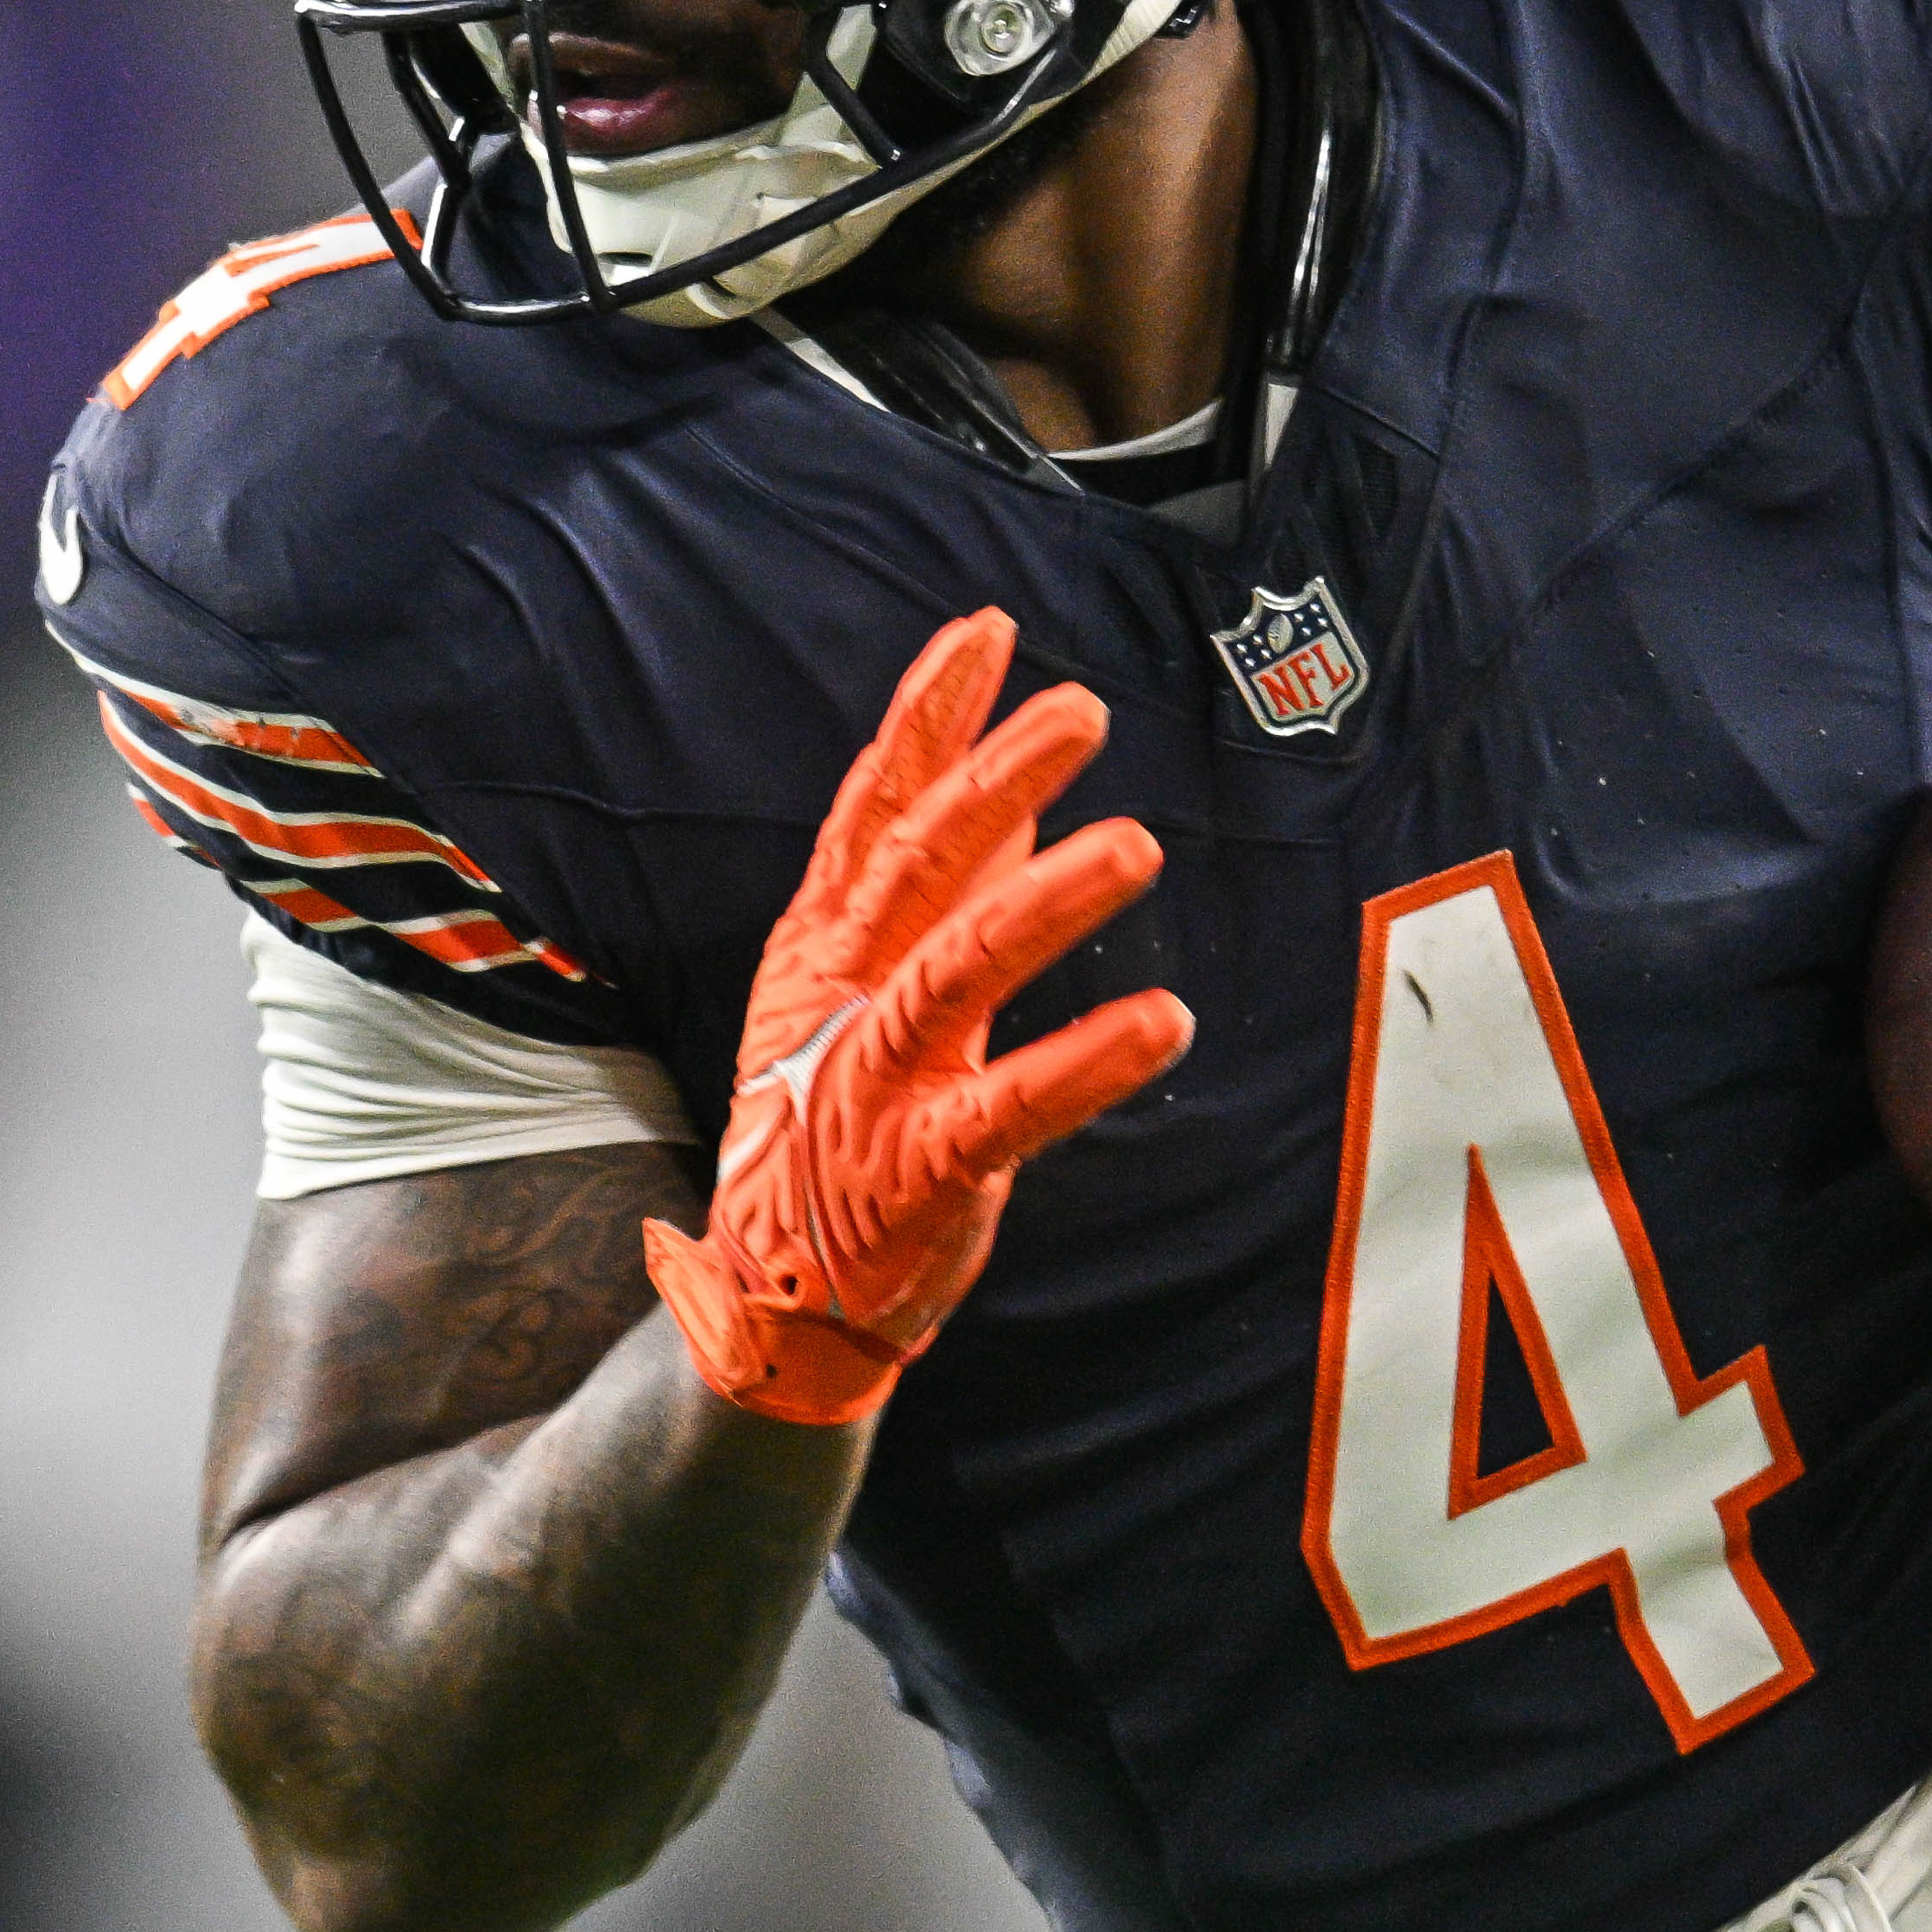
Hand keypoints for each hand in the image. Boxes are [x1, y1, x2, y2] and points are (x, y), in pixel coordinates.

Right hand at [644, 610, 1193, 1425]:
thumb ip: (938, 895)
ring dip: (1047, 903)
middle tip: (1082, 710)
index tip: (988, 632)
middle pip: (917, 865)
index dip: (927, 717)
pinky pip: (1010, 1107)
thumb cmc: (830, 1128)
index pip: (874, 808)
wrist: (769, 1299)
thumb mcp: (859, 993)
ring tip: (1138, 846)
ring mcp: (873, 1084)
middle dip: (995, 777)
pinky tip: (1162, 1020)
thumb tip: (1008, 791)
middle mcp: (842, 999)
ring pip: (957, 970)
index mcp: (825, 947)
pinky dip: (1087, 1062)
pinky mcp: (919, 1169)